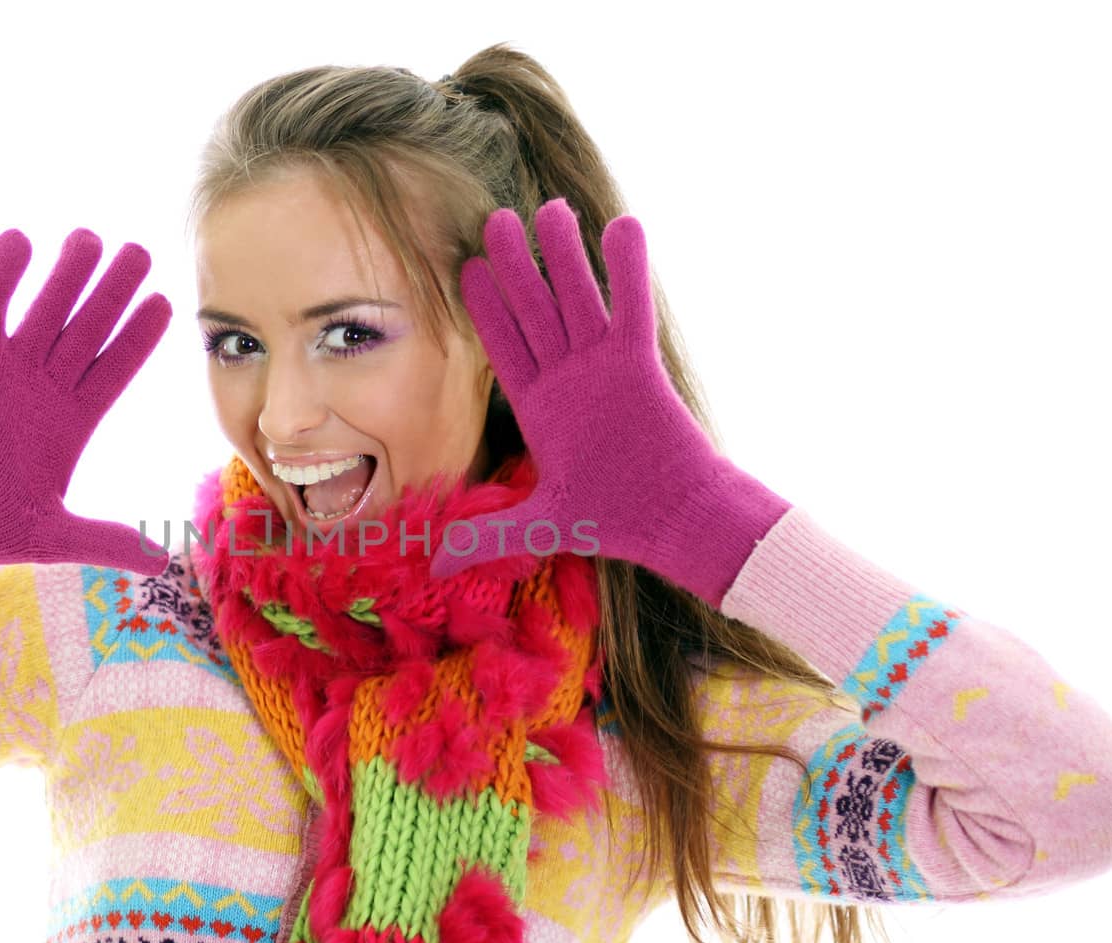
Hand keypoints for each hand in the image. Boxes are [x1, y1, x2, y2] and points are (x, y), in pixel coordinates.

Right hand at [0, 227, 171, 597]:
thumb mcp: (54, 538)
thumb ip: (106, 541)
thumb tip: (161, 561)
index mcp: (73, 424)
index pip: (115, 371)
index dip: (139, 338)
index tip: (165, 304)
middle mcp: (45, 392)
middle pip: (88, 331)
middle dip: (114, 292)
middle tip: (140, 251)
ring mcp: (8, 375)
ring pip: (45, 313)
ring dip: (66, 276)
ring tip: (91, 236)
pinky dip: (0, 279)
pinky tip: (18, 239)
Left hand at [430, 199, 790, 609]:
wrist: (677, 522)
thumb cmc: (616, 521)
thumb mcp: (541, 525)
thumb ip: (487, 533)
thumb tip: (434, 566)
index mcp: (541, 405)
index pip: (504, 348)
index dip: (485, 310)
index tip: (464, 270)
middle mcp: (569, 377)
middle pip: (536, 309)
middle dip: (515, 266)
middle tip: (494, 220)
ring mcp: (605, 366)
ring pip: (578, 297)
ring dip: (564, 255)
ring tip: (549, 208)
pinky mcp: (641, 365)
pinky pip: (632, 308)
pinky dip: (628, 269)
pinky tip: (621, 225)